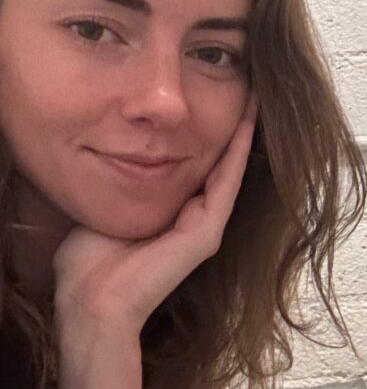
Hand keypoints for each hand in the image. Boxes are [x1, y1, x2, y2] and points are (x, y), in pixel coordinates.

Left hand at [53, 96, 256, 335]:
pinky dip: (237, 152)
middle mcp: (198, 220)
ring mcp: (205, 228)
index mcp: (177, 216)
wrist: (92, 300)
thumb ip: (122, 182)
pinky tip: (244, 123)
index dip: (213, 134)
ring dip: (244, 133)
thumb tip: (112, 147)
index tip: (220, 99)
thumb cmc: (90, 262)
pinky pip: (226, 183)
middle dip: (236, 127)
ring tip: (254, 98)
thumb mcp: (109, 205)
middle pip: (223, 164)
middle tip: (249, 88)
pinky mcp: (206, 233)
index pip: (201, 166)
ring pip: (232, 169)